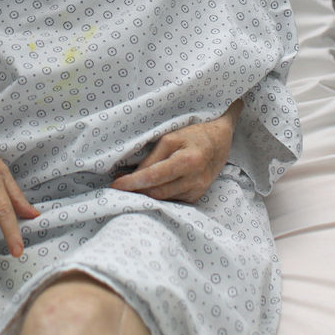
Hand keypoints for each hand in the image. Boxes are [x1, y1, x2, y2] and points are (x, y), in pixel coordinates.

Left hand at [110, 101, 242, 202]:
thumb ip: (152, 158)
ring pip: (163, 198)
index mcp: (188, 161)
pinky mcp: (196, 196)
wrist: (220, 141)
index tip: (115, 186)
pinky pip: (171, 199)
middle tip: (117, 186)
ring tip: (131, 183)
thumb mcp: (170, 139)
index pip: (154, 177)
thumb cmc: (193, 134)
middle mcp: (195, 180)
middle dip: (136, 190)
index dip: (132, 183)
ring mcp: (197, 190)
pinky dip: (158, 194)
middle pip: (157, 192)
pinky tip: (150, 186)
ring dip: (145, 193)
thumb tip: (129, 175)